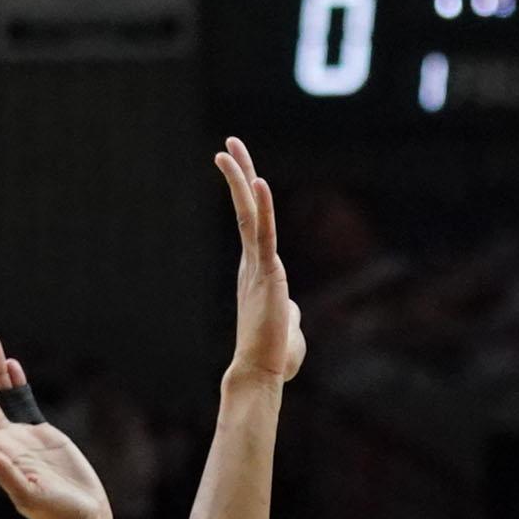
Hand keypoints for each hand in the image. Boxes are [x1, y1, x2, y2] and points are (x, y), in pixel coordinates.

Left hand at [0, 331, 110, 518]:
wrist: (83, 517)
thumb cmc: (57, 512)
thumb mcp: (30, 494)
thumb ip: (4, 472)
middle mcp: (4, 441)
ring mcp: (21, 436)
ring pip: (1, 393)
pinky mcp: (42, 434)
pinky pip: (24, 401)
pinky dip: (17, 382)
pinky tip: (11, 364)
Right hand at [214, 137, 303, 385]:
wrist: (261, 374)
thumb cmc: (274, 358)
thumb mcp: (287, 328)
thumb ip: (289, 313)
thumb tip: (291, 310)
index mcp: (258, 273)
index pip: (254, 226)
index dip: (248, 197)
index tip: (242, 171)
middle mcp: (253, 264)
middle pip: (246, 210)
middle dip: (238, 175)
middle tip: (228, 144)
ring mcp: (258, 267)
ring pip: (249, 214)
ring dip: (240, 179)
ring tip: (228, 147)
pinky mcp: (267, 274)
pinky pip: (264, 234)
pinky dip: (263, 207)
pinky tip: (259, 181)